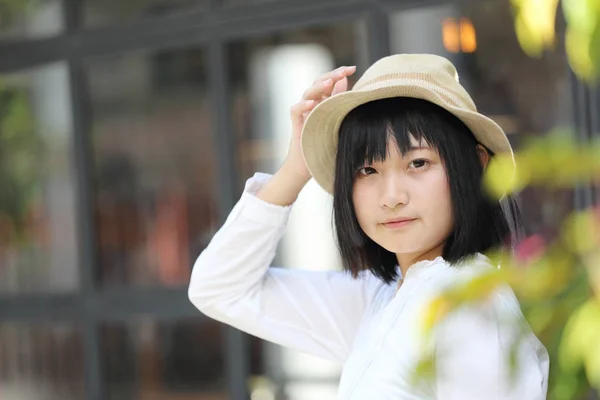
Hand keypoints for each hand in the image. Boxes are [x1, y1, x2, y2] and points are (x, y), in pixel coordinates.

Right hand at [285, 65, 356, 181]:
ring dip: (318, 87)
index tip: (353, 68)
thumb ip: (338, 100)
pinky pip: (295, 110)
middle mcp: (312, 105)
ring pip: (307, 93)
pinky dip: (302, 105)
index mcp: (322, 102)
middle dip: (331, 75)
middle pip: (318, 83)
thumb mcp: (336, 120)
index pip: (329, 82)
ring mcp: (303, 114)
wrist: (307, 166)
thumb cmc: (323, 144)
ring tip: (329, 83)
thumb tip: (347, 81)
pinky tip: (312, 103)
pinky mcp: (296, 125)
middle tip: (344, 71)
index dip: (339, 73)